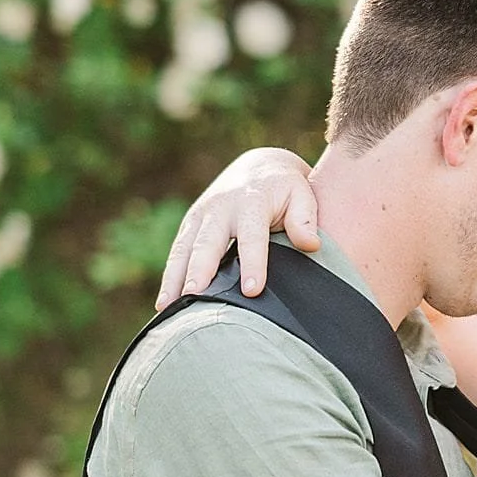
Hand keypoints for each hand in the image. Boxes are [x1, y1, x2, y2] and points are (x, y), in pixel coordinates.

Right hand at [157, 147, 320, 307]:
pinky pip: (176, 253)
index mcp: (251, 201)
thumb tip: (311, 245)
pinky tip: (165, 304)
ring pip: (183, 249)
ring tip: (170, 309)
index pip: (251, 237)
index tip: (251, 291)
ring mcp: (200, 216)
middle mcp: (220, 208)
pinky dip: (170, 277)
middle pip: (207, 243)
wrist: (260, 167)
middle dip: (199, 271)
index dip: (252, 263)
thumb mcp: (302, 195)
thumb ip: (305, 219)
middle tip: (195, 298)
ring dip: (175, 278)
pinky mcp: (190, 225)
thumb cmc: (286, 189)